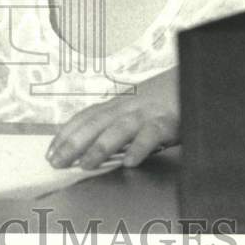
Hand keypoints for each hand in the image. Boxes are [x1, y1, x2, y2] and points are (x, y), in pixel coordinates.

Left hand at [46, 72, 178, 169]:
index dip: (66, 133)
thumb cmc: (164, 100)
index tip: (50, 151)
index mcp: (118, 105)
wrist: (195, 79)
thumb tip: (89, 144)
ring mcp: (147, 113)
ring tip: (85, 165)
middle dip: (73, 142)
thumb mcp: (135, 109)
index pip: (85, 117)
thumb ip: (115, 123)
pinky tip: (129, 162)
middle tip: (57, 161)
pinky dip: (139, 148)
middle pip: (95, 123)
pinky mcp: (167, 122)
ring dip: (100, 147)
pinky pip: (151, 135)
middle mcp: (128, 107)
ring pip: (119, 129)